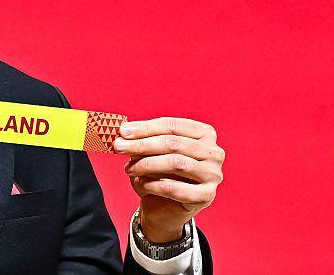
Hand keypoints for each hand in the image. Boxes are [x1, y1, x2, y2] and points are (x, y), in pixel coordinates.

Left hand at [112, 117, 224, 242]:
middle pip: (173, 143)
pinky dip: (153, 184)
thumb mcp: (151, 152)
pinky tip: (140, 183)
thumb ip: (142, 139)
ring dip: (146, 164)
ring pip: (176, 163)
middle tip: (118, 147)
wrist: (165, 208)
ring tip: (128, 168)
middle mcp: (214, 152)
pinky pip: (175, 188)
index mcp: (204, 133)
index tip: (122, 131)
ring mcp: (213, 174)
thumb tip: (124, 133)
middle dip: (142, 144)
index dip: (146, 127)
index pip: (173, 125)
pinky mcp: (206, 196)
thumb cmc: (159, 172)